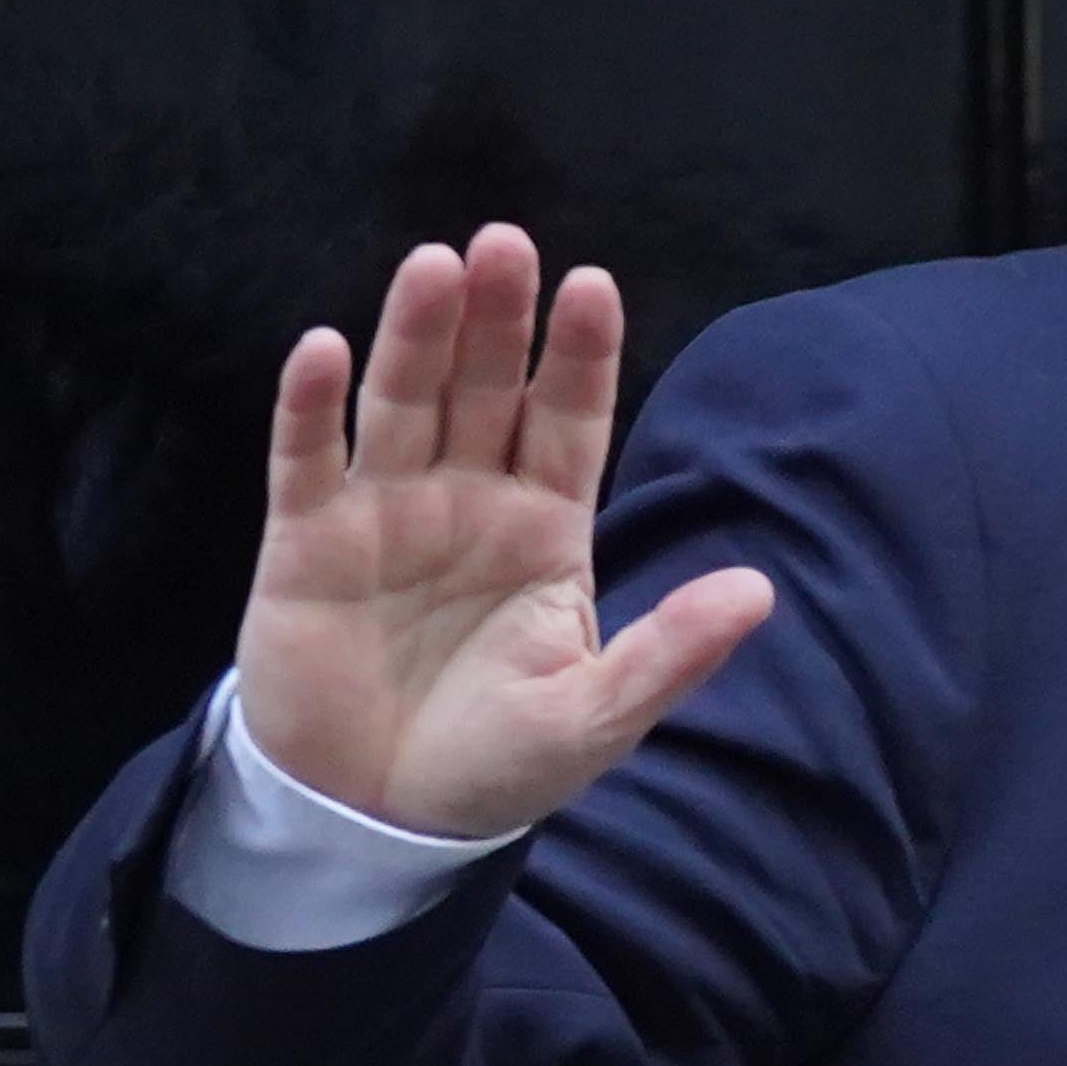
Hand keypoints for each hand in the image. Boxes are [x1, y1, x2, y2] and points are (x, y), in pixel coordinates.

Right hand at [233, 224, 774, 838]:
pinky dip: (312, 407)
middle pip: (485, 388)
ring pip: (403, 402)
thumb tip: (761, 589)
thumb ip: (671, 652)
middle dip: (497, 318)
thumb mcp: (595, 718)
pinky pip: (307, 461)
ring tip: (434, 266)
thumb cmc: (494, 763)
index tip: (593, 286)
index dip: (579, 355)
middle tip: (506, 243)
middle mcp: (467, 498)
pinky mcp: (305, 543)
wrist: (377, 822)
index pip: (569, 419)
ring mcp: (384, 512)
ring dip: (414, 334)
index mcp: (546, 526)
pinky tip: (324, 348)